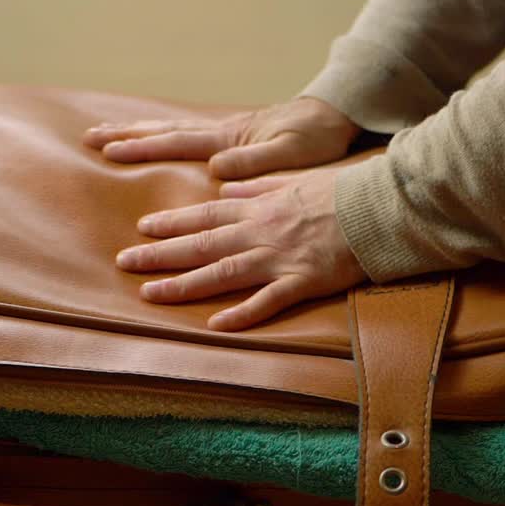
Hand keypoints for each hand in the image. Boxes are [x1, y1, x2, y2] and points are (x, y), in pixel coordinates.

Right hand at [84, 97, 360, 179]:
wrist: (335, 117)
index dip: (142, 148)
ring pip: (173, 133)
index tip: (108, 150)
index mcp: (229, 139)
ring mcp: (226, 136)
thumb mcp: (291, 153)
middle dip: (127, 136)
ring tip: (108, 136)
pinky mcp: (234, 142)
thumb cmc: (316, 137)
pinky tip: (154, 144)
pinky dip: (165, 140)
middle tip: (89, 137)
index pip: (176, 143)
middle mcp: (221, 135)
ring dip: (139, 135)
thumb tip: (216, 170)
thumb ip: (255, 161)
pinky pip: (189, 140)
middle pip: (165, 133)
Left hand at [115, 169, 367, 330]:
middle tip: (125, 263)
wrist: (379, 206)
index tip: (143, 227)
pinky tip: (216, 325)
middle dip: (160, 254)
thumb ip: (258, 188)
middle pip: (202, 245)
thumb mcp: (294, 180)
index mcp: (260, 209)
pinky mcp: (303, 282)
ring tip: (151, 295)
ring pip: (223, 273)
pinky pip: (268, 302)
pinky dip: (241, 314)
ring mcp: (280, 259)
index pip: (206, 216)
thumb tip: (227, 190)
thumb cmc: (341, 193)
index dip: (172, 222)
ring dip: (184, 285)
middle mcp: (261, 233)